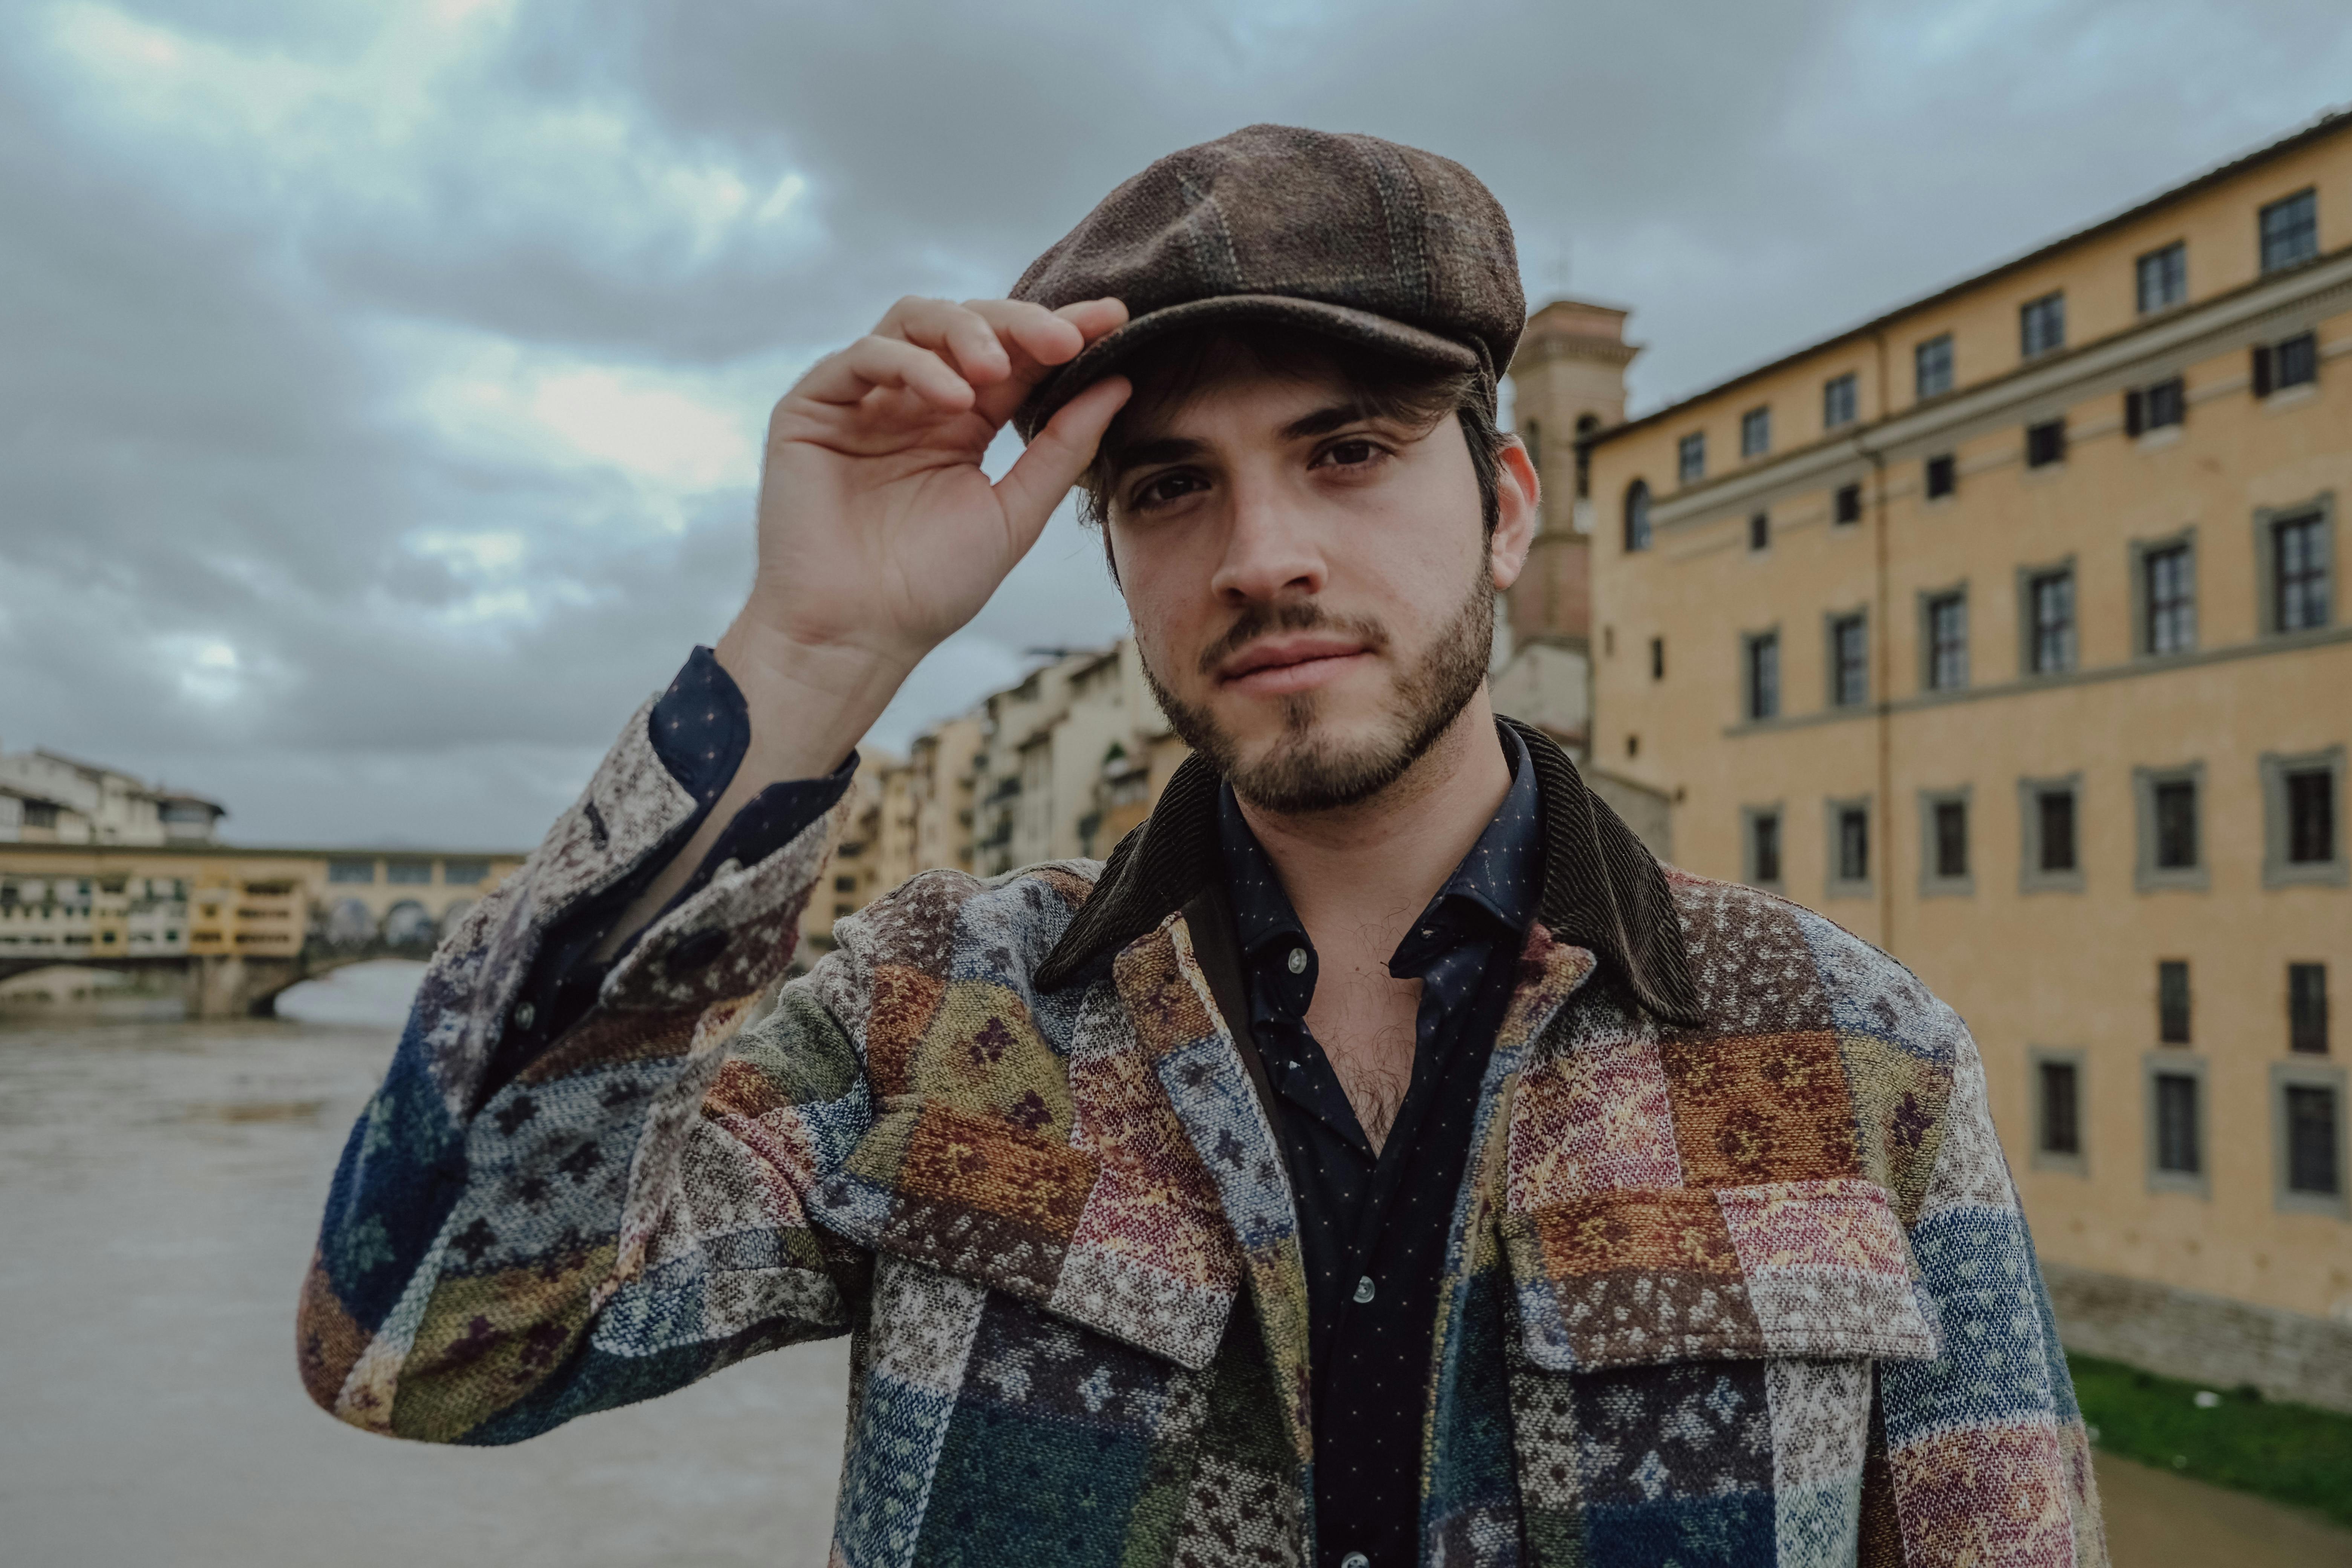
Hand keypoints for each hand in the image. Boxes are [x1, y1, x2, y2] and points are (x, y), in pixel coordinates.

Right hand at [716, 296, 1131, 774]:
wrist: (856, 635)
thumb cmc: (931, 588)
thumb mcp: (1015, 513)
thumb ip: (1063, 448)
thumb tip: (1118, 381)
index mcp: (962, 423)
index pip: (1016, 359)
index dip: (1063, 331)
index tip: (1114, 319)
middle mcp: (912, 400)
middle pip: (968, 324)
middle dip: (1021, 324)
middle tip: (1064, 341)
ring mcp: (862, 399)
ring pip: (914, 321)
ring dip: (966, 334)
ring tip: (998, 372)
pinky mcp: (813, 406)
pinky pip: (864, 357)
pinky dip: (913, 366)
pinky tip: (952, 401)